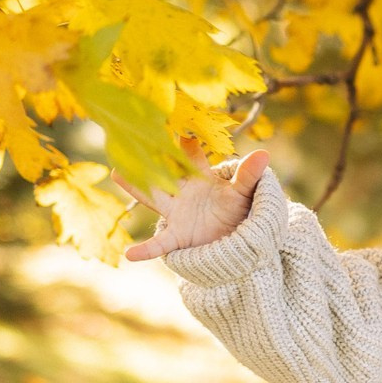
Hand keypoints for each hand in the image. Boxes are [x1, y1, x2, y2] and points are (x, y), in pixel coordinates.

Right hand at [121, 150, 268, 261]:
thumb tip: (264, 154)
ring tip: (117, 172)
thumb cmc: (237, 211)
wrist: (238, 239)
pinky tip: (130, 254)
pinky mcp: (177, 236)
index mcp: (199, 177)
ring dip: (135, 185)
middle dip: (149, 155)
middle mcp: (183, 192)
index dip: (186, 143)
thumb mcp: (243, 193)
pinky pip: (159, 243)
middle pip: (162, 171)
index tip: (181, 128)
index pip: (191, 156)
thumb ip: (248, 176)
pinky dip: (145, 250)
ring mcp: (176, 213)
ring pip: (152, 196)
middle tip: (132, 137)